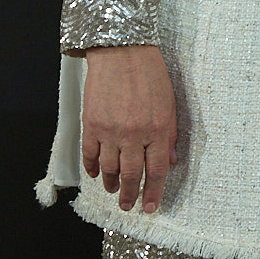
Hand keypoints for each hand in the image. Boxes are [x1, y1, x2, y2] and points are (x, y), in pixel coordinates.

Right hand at [82, 44, 177, 212]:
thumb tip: (169, 161)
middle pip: (130, 175)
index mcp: (157, 130)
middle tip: (128, 205)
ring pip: (108, 168)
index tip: (150, 206)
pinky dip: (92, 167)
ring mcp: (110, 131)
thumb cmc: (150, 74)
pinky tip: (95, 173)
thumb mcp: (170, 104)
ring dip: (110, 183)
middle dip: (129, 195)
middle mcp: (134, 134)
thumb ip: (169, 135)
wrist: (122, 51)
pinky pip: (90, 154)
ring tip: (113, 189)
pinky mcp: (91, 124)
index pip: (156, 171)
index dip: (152, 192)